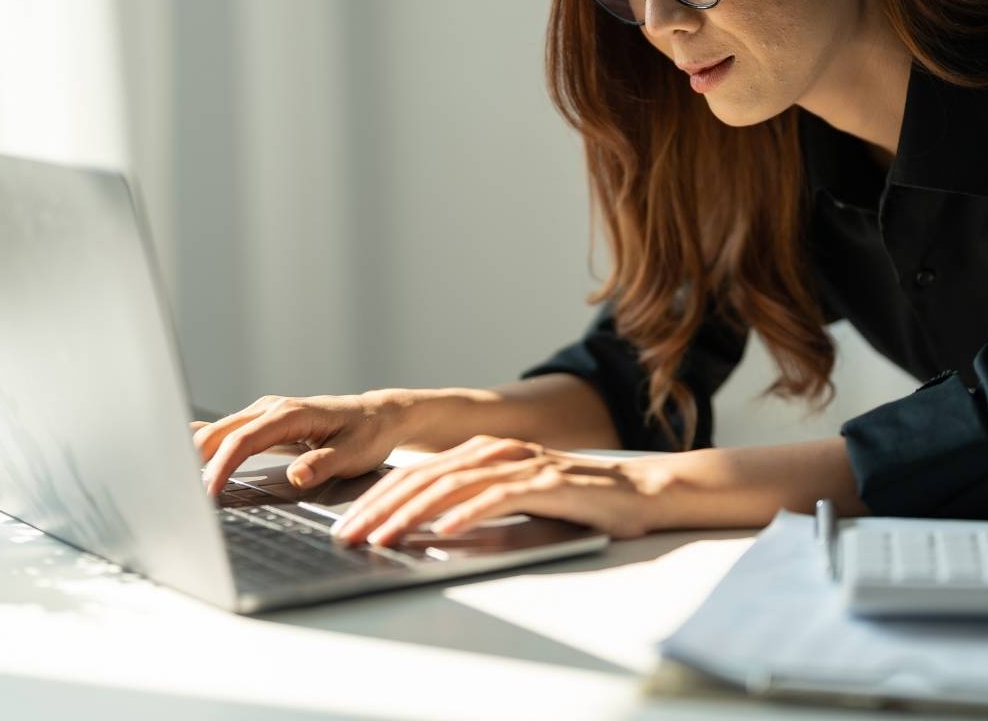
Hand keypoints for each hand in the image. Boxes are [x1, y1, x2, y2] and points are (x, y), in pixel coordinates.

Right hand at [193, 391, 413, 497]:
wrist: (378, 416)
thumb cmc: (367, 434)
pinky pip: (227, 432)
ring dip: (198, 456)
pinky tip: (186, 457)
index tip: (208, 494)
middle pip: (220, 433)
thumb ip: (323, 465)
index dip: (221, 468)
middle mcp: (271, 408)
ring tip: (180, 485)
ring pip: (219, 431)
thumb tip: (296, 477)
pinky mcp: (262, 422)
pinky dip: (207, 446)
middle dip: (196, 462)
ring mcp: (264, 412)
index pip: (243, 441)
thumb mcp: (354, 453)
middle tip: (180, 495)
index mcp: (290, 414)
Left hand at [329, 433, 665, 546]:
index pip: (417, 474)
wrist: (640, 491)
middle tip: (349, 536)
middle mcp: (497, 451)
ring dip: (413, 514)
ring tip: (385, 537)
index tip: (347, 526)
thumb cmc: (576, 502)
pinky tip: (446, 532)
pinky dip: (469, 514)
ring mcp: (523, 464)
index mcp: (483, 452)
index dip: (377, 499)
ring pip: (454, 486)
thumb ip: (472, 504)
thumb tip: (421, 530)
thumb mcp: (513, 498)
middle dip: (381, 508)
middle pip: (425, 477)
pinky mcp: (549, 483)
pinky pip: (501, 498)